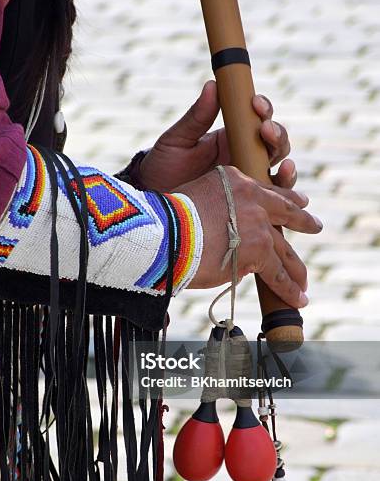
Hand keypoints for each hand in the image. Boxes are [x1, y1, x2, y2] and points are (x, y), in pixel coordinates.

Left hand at [138, 80, 295, 191]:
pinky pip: (273, 201)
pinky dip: (285, 195)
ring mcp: (249, 182)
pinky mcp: (249, 206)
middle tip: (265, 130)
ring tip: (284, 166)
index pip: (257, 118)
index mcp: (232, 136)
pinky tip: (286, 191)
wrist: (155, 201)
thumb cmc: (163, 167)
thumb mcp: (177, 140)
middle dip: (276, 135)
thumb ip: (196, 116)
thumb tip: (212, 85)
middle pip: (276, 143)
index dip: (263, 108)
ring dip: (287, 167)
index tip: (255, 103)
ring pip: (280, 172)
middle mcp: (245, 157)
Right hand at [175, 166, 322, 305]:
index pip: (264, 192)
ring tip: (303, 281)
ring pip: (283, 248)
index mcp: (234, 182)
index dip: (280, 200)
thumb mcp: (194, 198)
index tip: (294, 202)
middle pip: (284, 213)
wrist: (165, 231)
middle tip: (314, 225)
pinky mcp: (258, 251)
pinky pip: (277, 273)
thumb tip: (225, 236)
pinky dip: (288, 288)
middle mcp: (252, 198)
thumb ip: (216, 211)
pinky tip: (298, 298)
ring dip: (296, 268)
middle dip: (301, 221)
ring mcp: (258, 224)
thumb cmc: (167, 220)